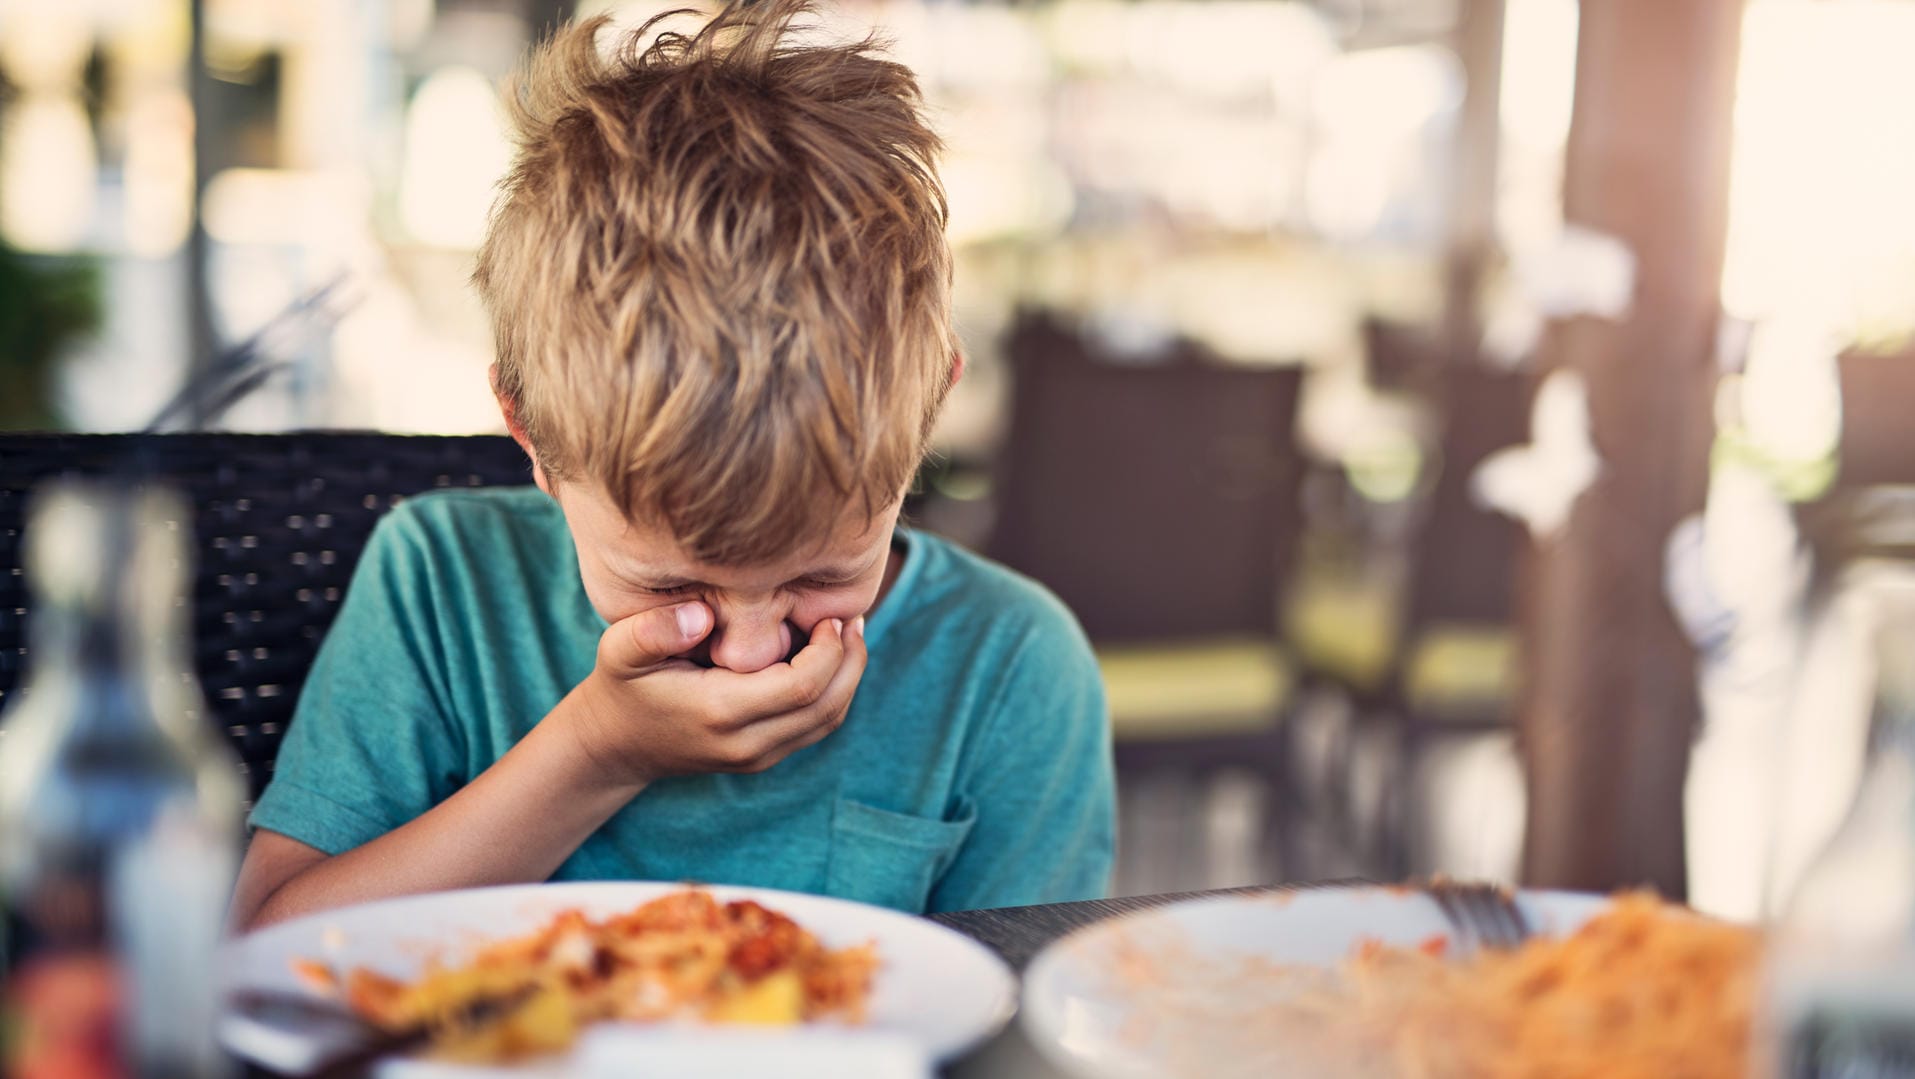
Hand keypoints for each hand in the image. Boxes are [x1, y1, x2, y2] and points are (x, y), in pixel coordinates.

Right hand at [563, 602, 867, 788]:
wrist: (617, 746)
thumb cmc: (622, 686)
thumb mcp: (619, 651)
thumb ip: (653, 630)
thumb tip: (703, 615)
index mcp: (720, 713)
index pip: (802, 687)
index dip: (828, 650)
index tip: (827, 615)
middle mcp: (746, 743)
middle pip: (827, 707)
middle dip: (850, 661)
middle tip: (851, 618)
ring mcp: (757, 756)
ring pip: (828, 721)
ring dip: (847, 677)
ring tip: (847, 633)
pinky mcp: (763, 757)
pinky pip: (814, 727)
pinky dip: (833, 692)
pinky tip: (828, 656)